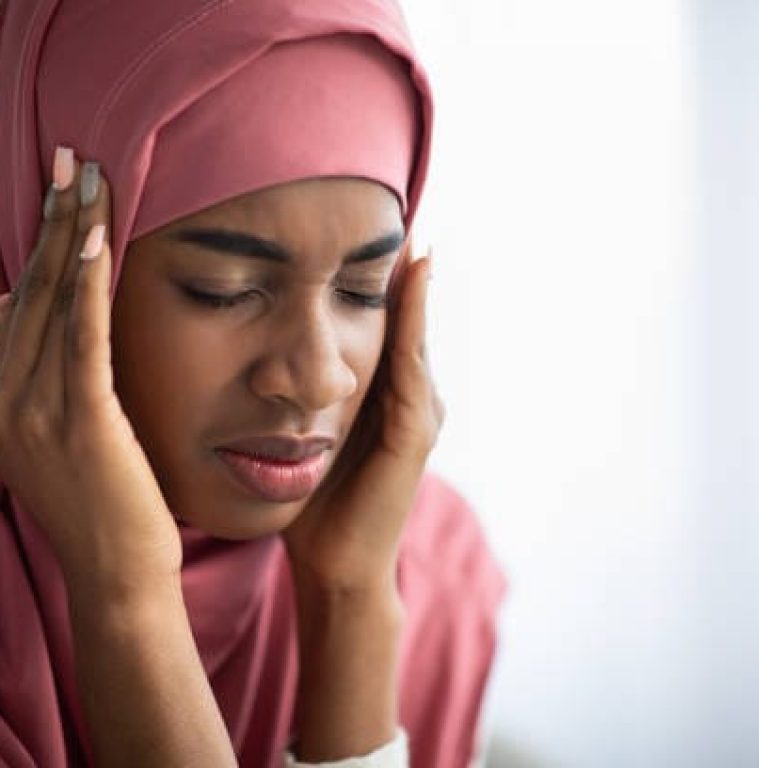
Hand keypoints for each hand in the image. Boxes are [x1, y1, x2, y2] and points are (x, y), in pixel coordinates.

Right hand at [0, 149, 180, 598]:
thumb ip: (44, 378)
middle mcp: (2, 398)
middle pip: (30, 288)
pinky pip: (80, 338)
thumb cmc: (103, 501)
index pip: (18, 301)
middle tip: (71, 159)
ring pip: (51, 303)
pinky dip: (85, 285)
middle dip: (51, 219)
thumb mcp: (58, 435)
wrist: (117, 569)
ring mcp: (34, 410)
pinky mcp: (79, 421)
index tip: (58, 187)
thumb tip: (35, 318)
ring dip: (69, 234)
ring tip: (87, 177)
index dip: (38, 240)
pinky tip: (97, 238)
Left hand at [282, 238, 444, 596]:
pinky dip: (415, 322)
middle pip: (405, 321)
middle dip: (403, 270)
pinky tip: (411, 280)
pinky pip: (413, 365)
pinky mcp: (416, 431)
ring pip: (415, 334)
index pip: (379, 323)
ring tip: (413, 233)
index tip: (362, 227)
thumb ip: (293, 395)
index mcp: (379, 394)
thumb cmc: (314, 500)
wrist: (336, 562)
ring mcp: (418, 412)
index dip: (373, 277)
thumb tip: (254, 356)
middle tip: (395, 208)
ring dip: (415, 285)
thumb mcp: (302, 433)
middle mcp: (408, 395)